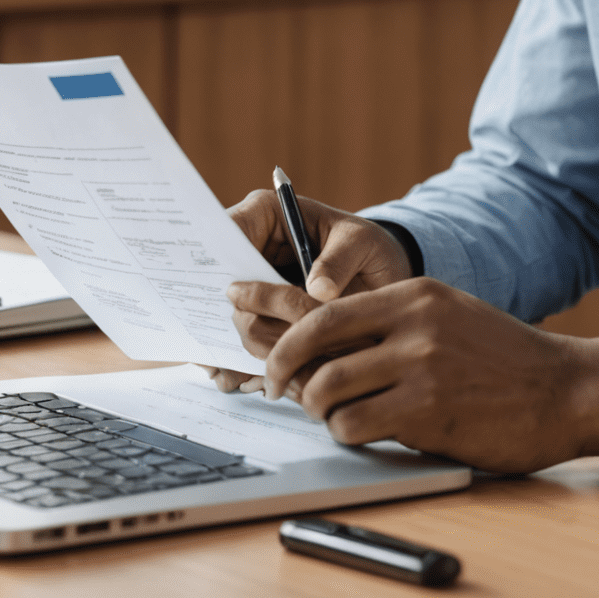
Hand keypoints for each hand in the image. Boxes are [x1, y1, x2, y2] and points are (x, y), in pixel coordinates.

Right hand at [204, 190, 412, 393]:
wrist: (378, 275)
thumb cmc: (367, 247)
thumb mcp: (362, 243)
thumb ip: (341, 260)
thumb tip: (319, 290)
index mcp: (266, 216)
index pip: (226, 232)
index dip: (219, 261)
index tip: (232, 295)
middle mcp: (249, 251)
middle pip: (222, 285)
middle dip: (238, 317)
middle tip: (254, 348)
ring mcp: (250, 289)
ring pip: (230, 320)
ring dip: (241, 347)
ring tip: (255, 376)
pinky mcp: (258, 319)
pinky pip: (239, 344)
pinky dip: (244, 365)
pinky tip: (256, 382)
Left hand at [224, 278, 598, 472]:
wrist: (566, 389)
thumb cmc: (505, 358)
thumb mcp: (449, 317)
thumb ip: (395, 323)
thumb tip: (327, 349)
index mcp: (416, 293)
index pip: (325, 310)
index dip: (288, 340)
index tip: (273, 361)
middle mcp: (413, 322)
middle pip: (315, 350)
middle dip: (289, 380)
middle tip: (290, 398)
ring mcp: (420, 365)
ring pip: (327, 393)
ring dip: (323, 414)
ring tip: (340, 418)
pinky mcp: (428, 411)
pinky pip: (354, 427)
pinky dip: (350, 436)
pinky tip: (372, 433)